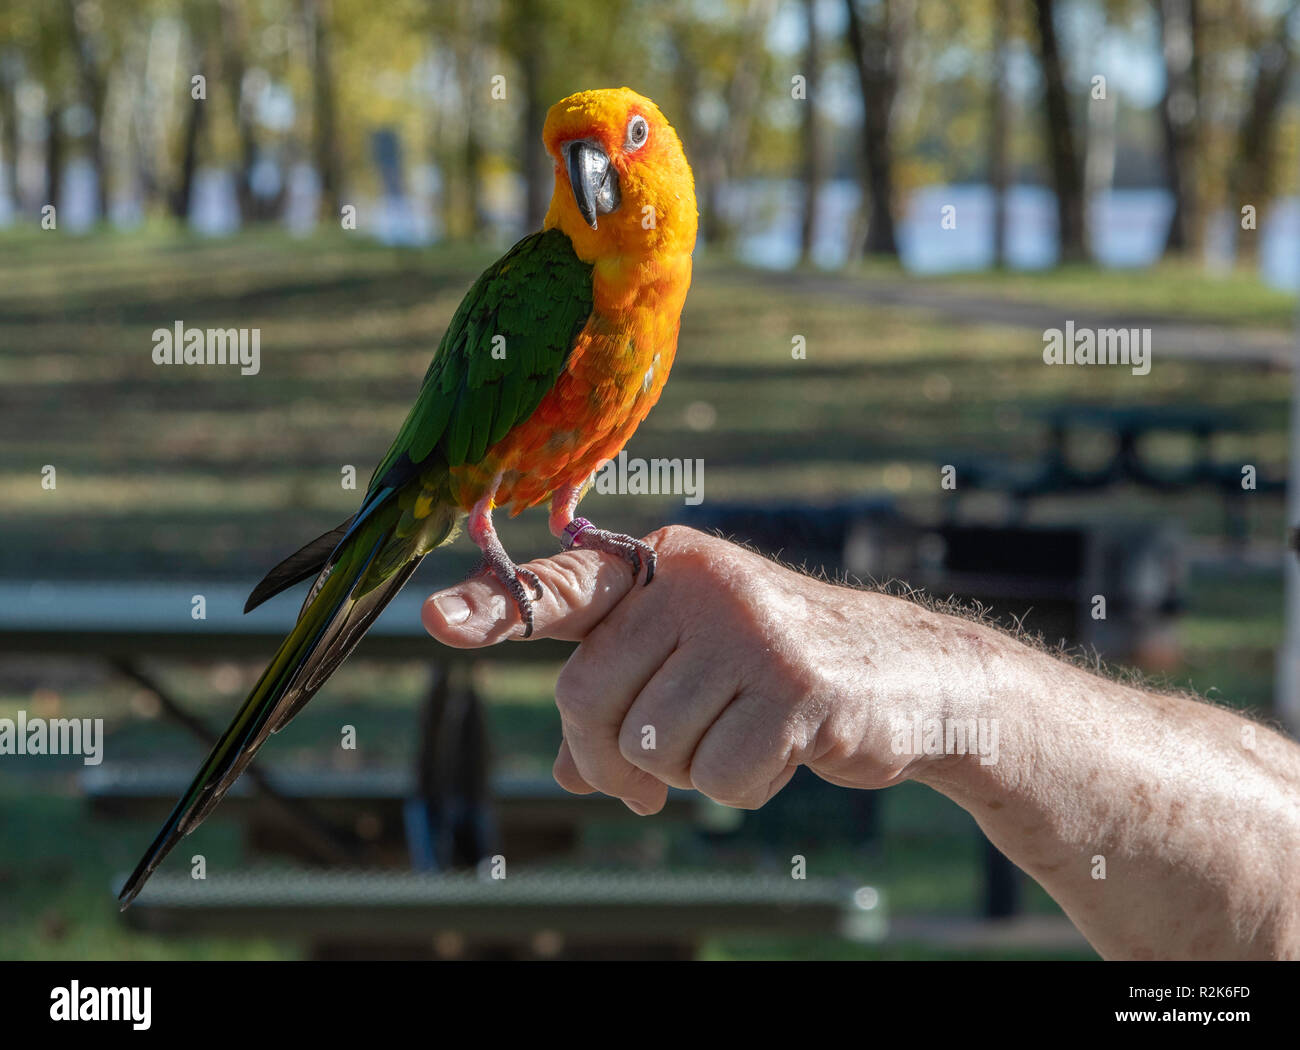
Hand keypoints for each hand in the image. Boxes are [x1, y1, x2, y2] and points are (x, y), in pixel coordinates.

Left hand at [421, 525, 970, 813]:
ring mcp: (751, 631)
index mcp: (666, 567)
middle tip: (645, 785)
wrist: (912, 675)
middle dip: (611, 759)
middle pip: (589, 695)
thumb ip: (623, 707)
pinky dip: (744, 788)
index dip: (498, 608)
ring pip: (655, 745)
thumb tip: (564, 770)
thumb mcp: (695, 673)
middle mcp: (700, 584)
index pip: (569, 586)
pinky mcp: (798, 687)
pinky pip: (722, 776)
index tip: (434, 620)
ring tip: (744, 735)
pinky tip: (788, 750)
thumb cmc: (781, 670)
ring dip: (690, 771)